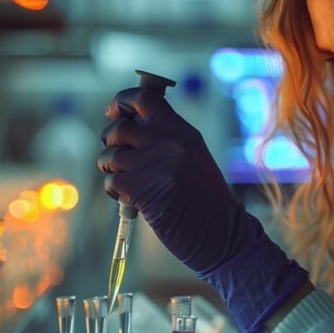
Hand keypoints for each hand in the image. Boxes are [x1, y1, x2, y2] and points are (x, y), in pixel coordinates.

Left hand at [97, 86, 263, 271]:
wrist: (223, 235)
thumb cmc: (204, 201)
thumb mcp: (192, 158)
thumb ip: (165, 139)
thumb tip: (124, 126)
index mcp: (183, 130)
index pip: (144, 97)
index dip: (121, 101)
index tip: (114, 113)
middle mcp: (170, 141)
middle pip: (118, 128)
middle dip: (111, 144)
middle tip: (120, 161)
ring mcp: (156, 163)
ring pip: (109, 156)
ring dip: (112, 172)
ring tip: (132, 185)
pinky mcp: (142, 187)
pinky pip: (111, 181)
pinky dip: (116, 193)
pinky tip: (135, 202)